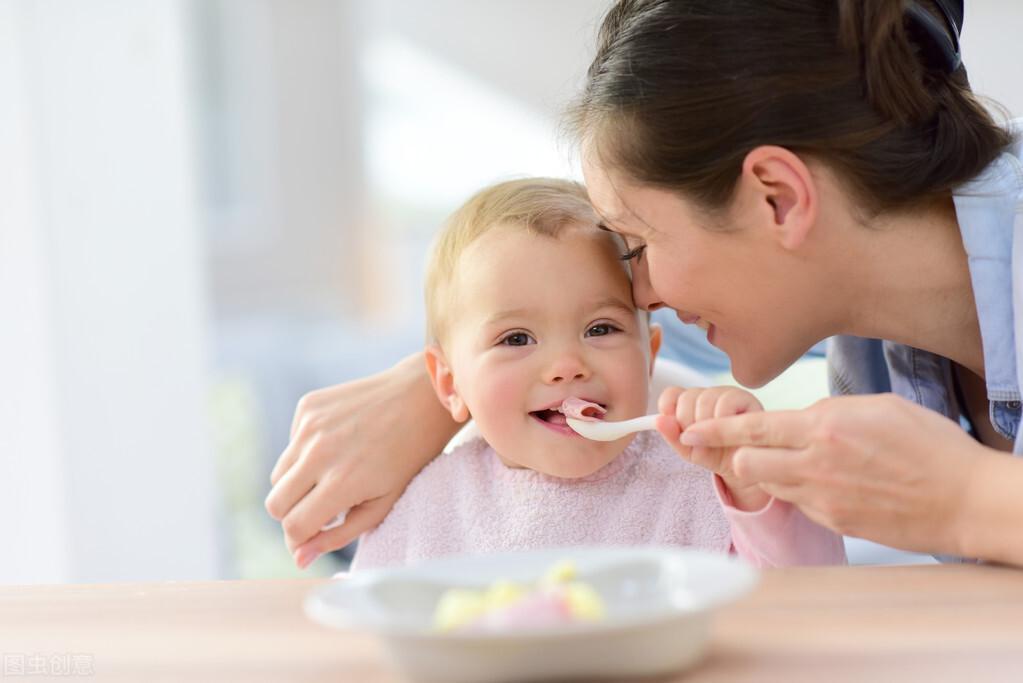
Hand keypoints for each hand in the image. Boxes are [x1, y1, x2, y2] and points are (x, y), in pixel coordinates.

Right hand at [264, 352, 458, 567]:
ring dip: (297, 484)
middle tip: (322, 509)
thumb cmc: (408, 457)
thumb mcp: (383, 505)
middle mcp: (318, 453)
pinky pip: (291, 444)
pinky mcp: (308, 406)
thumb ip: (338, 536)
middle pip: (275, 504)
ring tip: (332, 475)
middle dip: (293, 514)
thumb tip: (300, 558)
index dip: (299, 540)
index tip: (313, 538)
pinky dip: (305, 453)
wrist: (421, 398)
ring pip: (278, 475)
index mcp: (340, 483)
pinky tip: (337, 445)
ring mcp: (310, 426)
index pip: (293, 526)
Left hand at [656, 385, 769, 510]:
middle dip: (688, 423)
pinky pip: (726, 401)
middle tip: (699, 439)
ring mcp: (727, 394)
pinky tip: (728, 432)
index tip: (671, 422)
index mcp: (691, 403)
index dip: (668, 406)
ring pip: (704, 399)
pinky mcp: (747, 398)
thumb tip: (658, 421)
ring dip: (705, 425)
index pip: (673, 393)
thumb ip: (672, 435)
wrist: (744, 468)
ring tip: (715, 439)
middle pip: (687, 397)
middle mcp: (708, 395)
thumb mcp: (689, 449)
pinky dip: (722, 420)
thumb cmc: (715, 455)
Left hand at [677, 393, 991, 557]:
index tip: (687, 429)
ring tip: (781, 461)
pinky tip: (821, 480)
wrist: (966, 501)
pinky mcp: (833, 521)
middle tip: (722, 445)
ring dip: (765, 471)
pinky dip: (797, 489)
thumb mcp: (877, 407)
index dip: (713, 429)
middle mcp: (815, 465)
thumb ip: (829, 411)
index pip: (752, 427)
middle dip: (731, 452)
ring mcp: (822, 498)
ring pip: (768, 484)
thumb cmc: (930, 446)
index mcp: (824, 427)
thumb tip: (800, 416)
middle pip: (745, 462)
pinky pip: (798, 502)